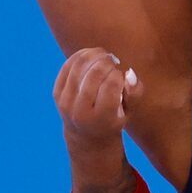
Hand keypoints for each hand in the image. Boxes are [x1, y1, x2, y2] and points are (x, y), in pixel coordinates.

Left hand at [54, 48, 138, 192]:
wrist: (87, 137)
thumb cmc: (113, 120)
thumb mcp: (129, 112)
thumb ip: (134, 93)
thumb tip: (129, 72)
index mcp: (101, 118)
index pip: (111, 85)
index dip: (119, 74)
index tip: (121, 76)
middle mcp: (80, 111)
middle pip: (94, 73)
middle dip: (107, 62)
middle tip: (114, 61)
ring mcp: (65, 102)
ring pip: (79, 66)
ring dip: (94, 55)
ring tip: (105, 56)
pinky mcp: (57, 93)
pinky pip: (68, 66)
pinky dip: (81, 55)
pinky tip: (93, 55)